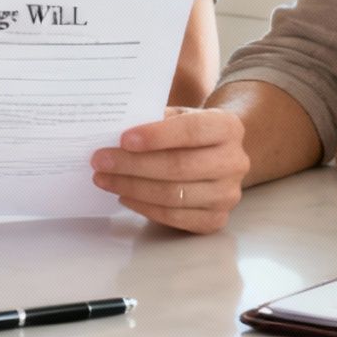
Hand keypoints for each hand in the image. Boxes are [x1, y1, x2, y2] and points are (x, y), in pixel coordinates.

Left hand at [90, 107, 246, 233]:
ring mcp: (228, 194)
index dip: (156, 136)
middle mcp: (235, 161)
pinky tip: (124, 195)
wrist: (218, 156)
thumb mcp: (179, 117)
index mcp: (229, 127)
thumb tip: (114, 133)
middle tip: (100, 161)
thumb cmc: (190, 133)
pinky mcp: (216, 219)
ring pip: (174, 195)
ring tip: (105, 179)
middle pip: (179, 166)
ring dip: (133, 187)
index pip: (191, 131)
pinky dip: (144, 207)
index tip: (123, 139)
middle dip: (134, 165)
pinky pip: (174, 217)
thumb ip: (155, 120)